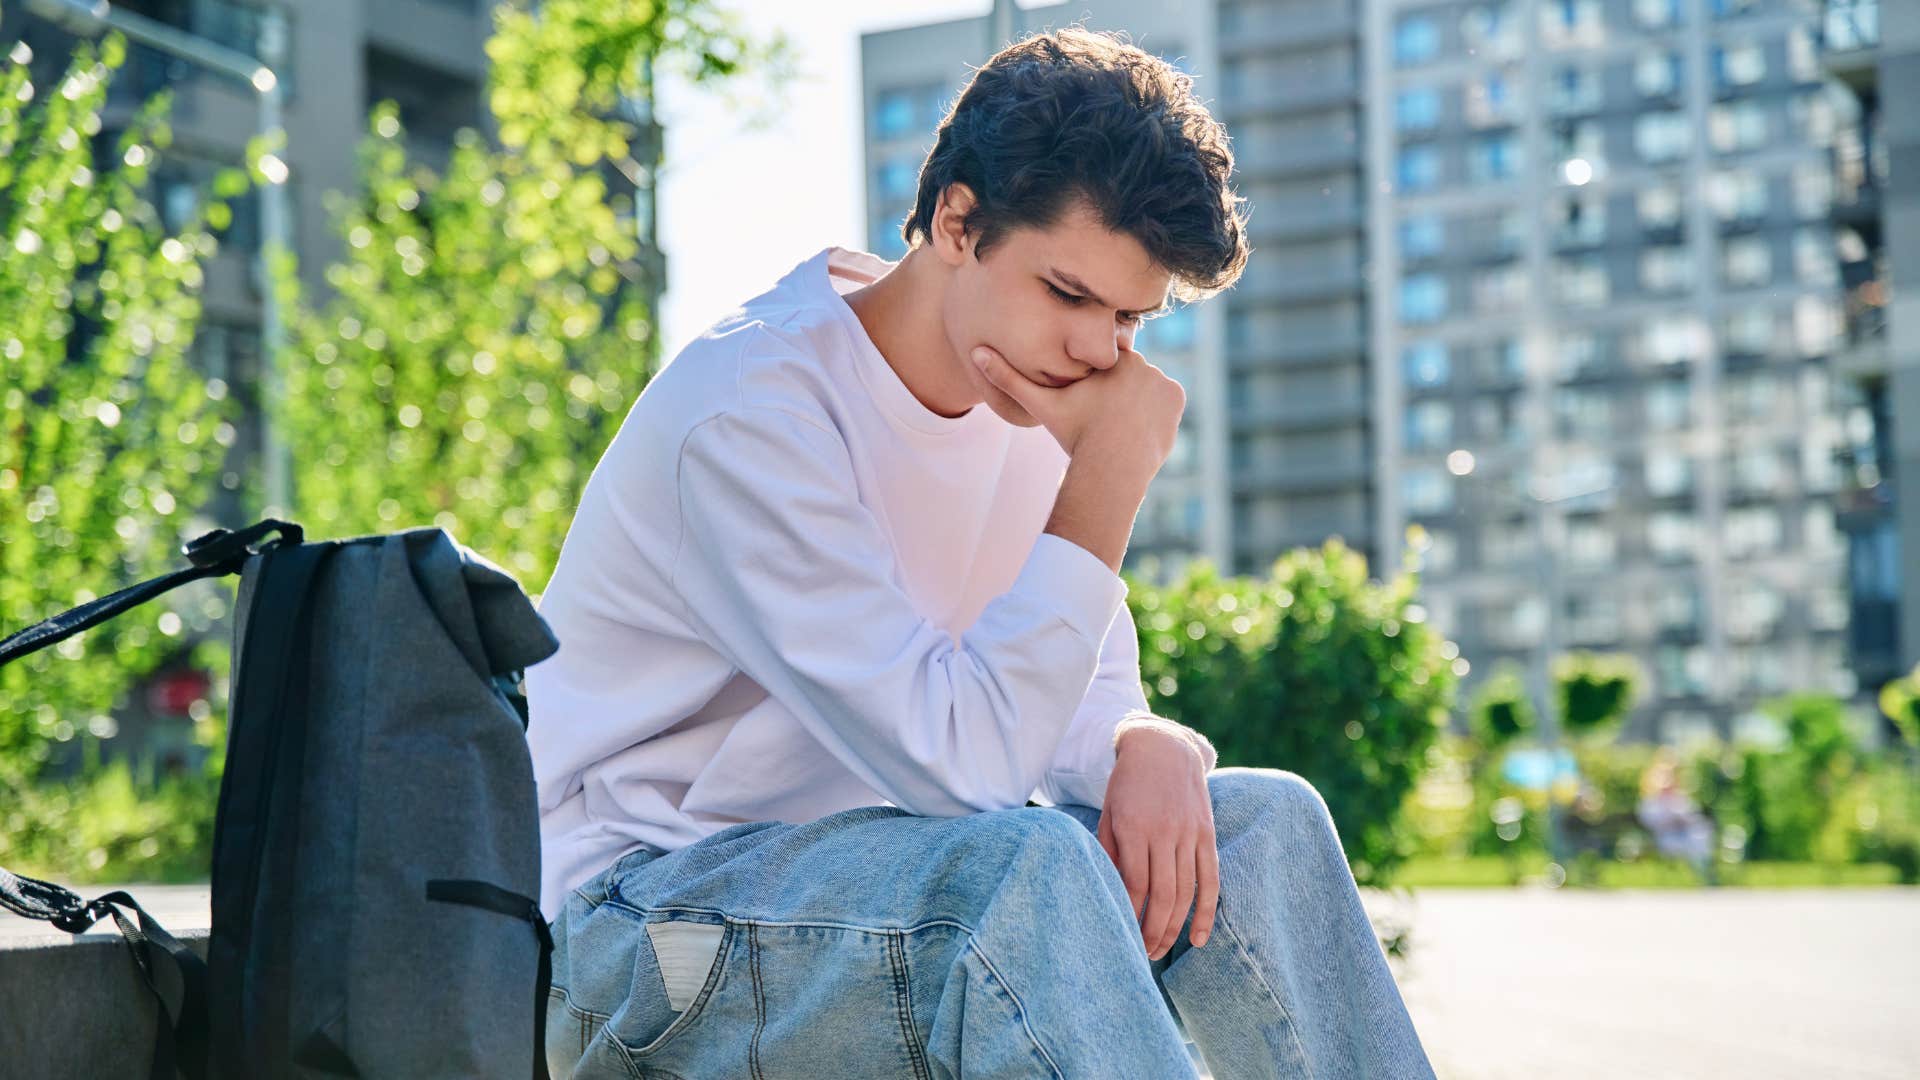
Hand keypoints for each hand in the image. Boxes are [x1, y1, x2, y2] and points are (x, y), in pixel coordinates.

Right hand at [969, 343, 1183, 464]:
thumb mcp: (1039, 405)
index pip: (1106, 361)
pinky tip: (1139, 425)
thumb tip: (975, 352)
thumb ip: (1008, 378)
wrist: (1111, 468)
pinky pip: (1165, 399)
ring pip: (1146, 386)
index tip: (1092, 403)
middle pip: (1128, 374)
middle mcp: (1142, 362)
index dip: (1098, 383)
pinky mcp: (1177, 397)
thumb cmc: (1073, 435)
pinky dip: (1155, 410)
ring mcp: (1163, 379)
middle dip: (1118, 392)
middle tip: (1105, 418)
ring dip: (1137, 399)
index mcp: (1111, 357)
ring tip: (1121, 423)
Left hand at [1096, 724, 1217, 961]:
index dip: (1129, 915)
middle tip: (1142, 955)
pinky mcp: (1207, 833)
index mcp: (1134, 827)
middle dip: (1152, 931)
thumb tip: (1110, 894)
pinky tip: (1199, 939)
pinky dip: (1206, 912)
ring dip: (1174, 928)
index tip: (1121, 936)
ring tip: (1160, 950)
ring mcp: (1190, 833)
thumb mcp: (1108, 812)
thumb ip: (1109, 851)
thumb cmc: (1127, 784)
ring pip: (1186, 892)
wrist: (1164, 747)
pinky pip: (1211, 880)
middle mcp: (1165, 832)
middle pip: (1163, 895)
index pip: (1134, 884)